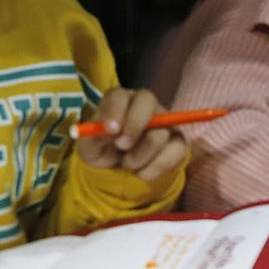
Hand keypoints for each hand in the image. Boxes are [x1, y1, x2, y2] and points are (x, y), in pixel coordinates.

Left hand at [73, 88, 187, 184]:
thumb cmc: (102, 152)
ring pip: (159, 134)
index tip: (110, 129)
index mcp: (119, 102)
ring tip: (128, 163)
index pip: (119, 95)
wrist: (120, 172)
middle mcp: (144, 105)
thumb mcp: (89, 147)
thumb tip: (106, 129)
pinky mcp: (179, 141)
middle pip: (147, 99)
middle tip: (122, 146)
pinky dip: (155, 168)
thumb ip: (93, 136)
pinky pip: (175, 152)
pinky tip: (143, 173)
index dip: (115, 109)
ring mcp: (165, 121)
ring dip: (139, 157)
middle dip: (135, 124)